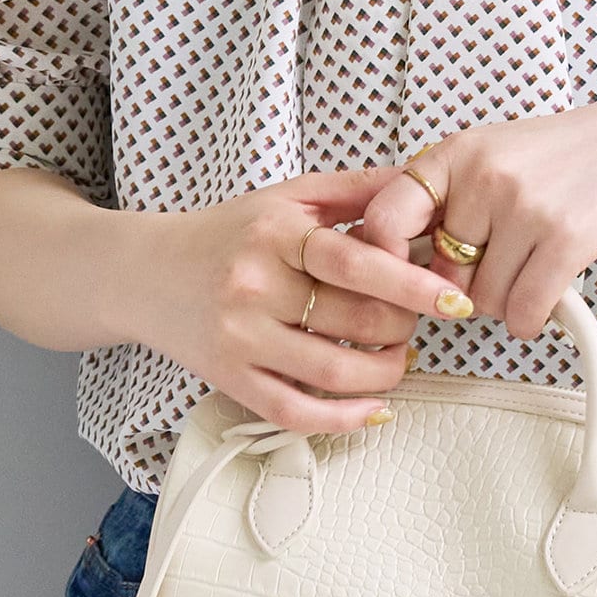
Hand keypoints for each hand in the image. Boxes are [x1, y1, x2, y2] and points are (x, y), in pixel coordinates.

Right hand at [129, 165, 476, 433]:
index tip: (453, 299)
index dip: (411, 284)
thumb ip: (354, 188)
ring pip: (333, 371)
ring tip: (400, 358)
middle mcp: (254, 286)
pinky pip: (295, 412)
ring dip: (386, 372)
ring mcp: (239, 338)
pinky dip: (344, 419)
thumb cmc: (227, 234)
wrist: (143, 274)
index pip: (354, 262)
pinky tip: (376, 409)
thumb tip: (422, 177)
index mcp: (275, 234)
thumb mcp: (286, 196)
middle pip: (354, 320)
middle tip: (418, 321)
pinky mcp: (229, 380)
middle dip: (404, 326)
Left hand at [352, 87, 596, 339]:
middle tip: (502, 268)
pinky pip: (524, 310)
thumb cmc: (567, 156)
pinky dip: (532, 318)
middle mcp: (483, 175)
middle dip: (469, 287)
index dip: (386, 261)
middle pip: (443, 274)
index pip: (385, 217)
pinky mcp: (566, 238)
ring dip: (508, 302)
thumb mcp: (493, 156)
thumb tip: (393, 260)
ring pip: (485, 299)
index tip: (406, 279)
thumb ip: (445, 198)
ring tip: (533, 269)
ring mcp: (525, 206)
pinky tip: (545, 298)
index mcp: (456, 153)